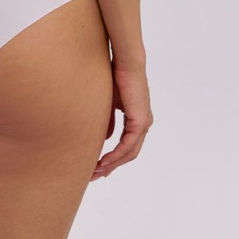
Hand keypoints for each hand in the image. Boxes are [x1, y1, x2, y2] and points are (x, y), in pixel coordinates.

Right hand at [91, 60, 152, 180]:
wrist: (126, 63)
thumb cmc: (116, 76)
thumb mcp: (110, 102)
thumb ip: (109, 121)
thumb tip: (105, 138)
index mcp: (137, 119)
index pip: (127, 145)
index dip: (114, 158)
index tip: (99, 166)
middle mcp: (143, 124)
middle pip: (129, 154)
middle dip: (111, 166)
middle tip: (95, 175)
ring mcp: (143, 124)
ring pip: (129, 153)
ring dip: (112, 164)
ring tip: (96, 171)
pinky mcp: (140, 121)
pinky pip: (127, 145)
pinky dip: (115, 155)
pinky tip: (104, 161)